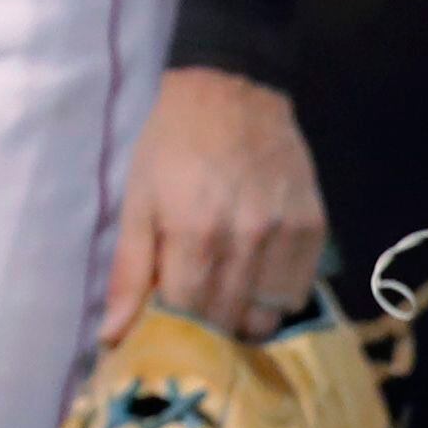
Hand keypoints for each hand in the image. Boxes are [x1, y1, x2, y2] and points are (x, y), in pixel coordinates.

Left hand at [105, 67, 328, 341]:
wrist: (231, 92)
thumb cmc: (171, 146)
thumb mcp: (136, 202)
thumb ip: (128, 272)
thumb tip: (113, 335)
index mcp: (194, 232)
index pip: (188, 316)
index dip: (171, 333)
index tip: (159, 335)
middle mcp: (246, 239)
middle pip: (228, 321)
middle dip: (203, 330)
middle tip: (187, 319)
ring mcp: (286, 235)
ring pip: (267, 316)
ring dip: (240, 318)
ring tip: (219, 298)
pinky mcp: (315, 228)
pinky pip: (298, 291)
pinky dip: (273, 297)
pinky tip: (251, 278)